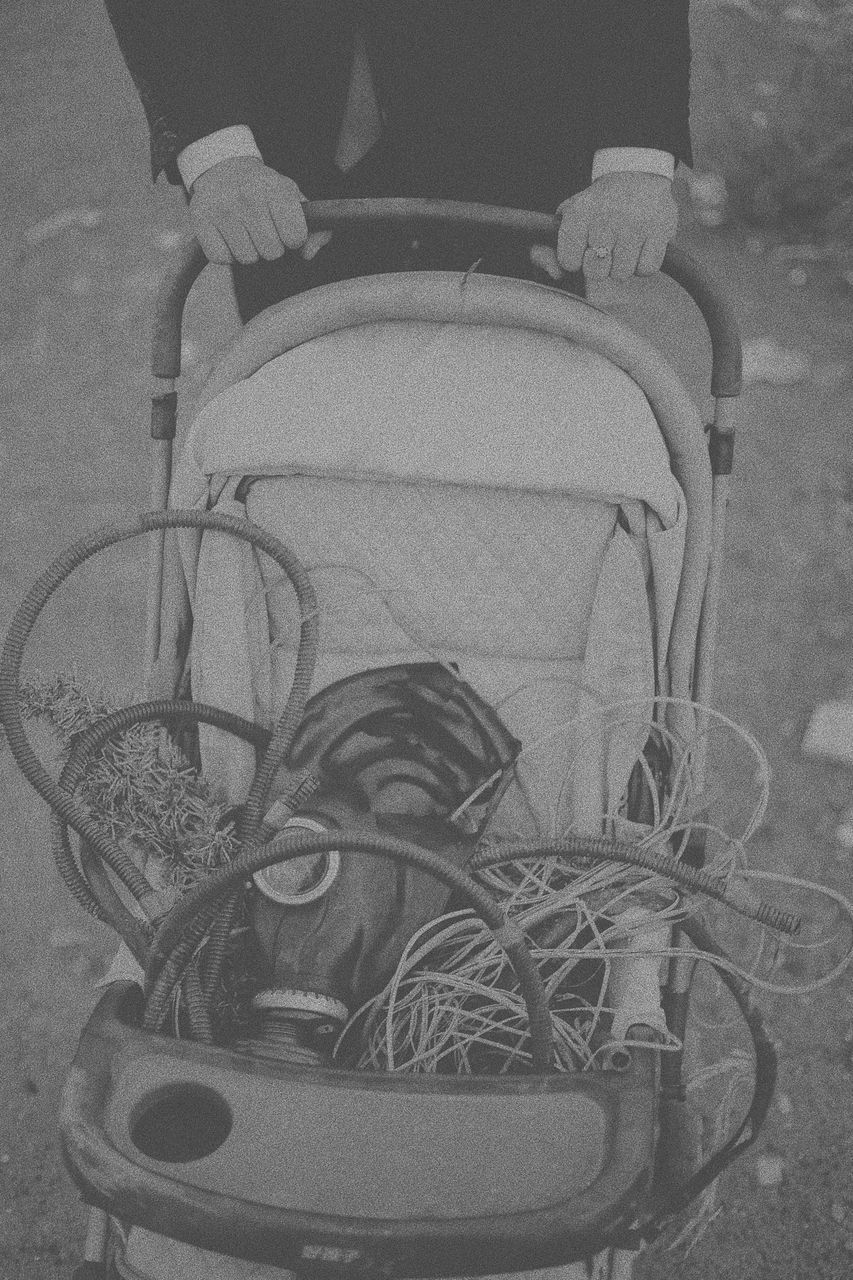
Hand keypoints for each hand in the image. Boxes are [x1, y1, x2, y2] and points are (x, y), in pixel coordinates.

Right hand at [188, 156, 331, 264]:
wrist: (222, 167)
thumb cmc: (264, 191)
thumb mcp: (293, 199)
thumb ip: (314, 228)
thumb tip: (309, 253)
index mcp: (276, 189)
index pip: (295, 238)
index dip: (292, 239)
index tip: (285, 229)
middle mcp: (249, 195)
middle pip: (272, 252)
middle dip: (270, 247)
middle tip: (262, 229)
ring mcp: (222, 207)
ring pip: (247, 258)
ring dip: (248, 251)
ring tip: (244, 231)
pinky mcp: (200, 220)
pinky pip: (222, 258)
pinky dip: (226, 253)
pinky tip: (227, 235)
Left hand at [530, 172, 677, 283]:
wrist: (637, 173)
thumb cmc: (599, 204)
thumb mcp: (571, 215)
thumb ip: (552, 246)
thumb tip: (554, 274)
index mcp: (580, 214)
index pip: (569, 262)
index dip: (575, 260)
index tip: (582, 246)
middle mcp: (606, 219)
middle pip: (595, 272)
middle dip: (599, 266)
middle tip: (605, 249)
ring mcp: (635, 226)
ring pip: (621, 274)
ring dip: (622, 266)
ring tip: (624, 246)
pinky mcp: (660, 231)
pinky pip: (646, 269)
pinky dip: (642, 265)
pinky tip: (640, 248)